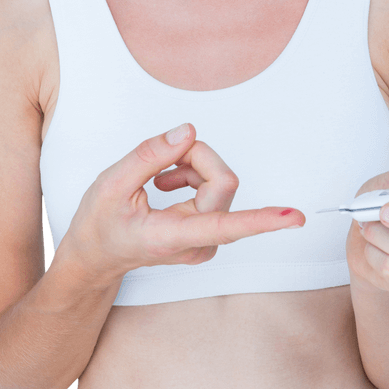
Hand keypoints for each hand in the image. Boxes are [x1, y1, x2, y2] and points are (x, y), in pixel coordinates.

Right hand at [62, 123, 304, 281]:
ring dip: (192, 168)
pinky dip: (192, 176)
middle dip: (195, 159)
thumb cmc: (99, 225)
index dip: (263, 220)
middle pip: (222, 181)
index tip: (295, 218)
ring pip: (220, 182)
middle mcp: (198, 244)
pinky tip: (165, 184)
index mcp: (172, 237)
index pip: (226, 226)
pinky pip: (216, 189)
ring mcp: (206, 241)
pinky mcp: (209, 232)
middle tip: (159, 165)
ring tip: (158, 178)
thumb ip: (151, 155)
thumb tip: (188, 132)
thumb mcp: (111, 184)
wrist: (94, 256)